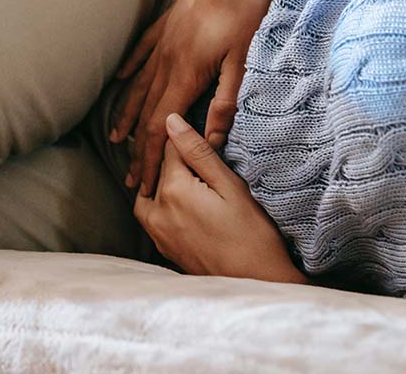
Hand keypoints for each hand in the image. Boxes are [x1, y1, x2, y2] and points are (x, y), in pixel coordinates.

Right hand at [109, 0, 293, 196]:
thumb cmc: (246, 6)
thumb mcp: (244, 57)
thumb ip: (226, 100)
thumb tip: (211, 139)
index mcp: (186, 72)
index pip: (159, 126)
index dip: (149, 158)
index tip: (141, 184)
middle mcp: (167, 59)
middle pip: (145, 112)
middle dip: (136, 148)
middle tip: (129, 179)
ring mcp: (165, 39)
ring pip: (139, 85)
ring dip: (127, 114)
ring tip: (116, 138)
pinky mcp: (169, 22)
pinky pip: (142, 52)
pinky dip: (130, 70)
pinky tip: (120, 80)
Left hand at [133, 113, 308, 283]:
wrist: (257, 284)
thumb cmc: (252, 235)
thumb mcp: (231, 186)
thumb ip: (198, 152)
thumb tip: (171, 121)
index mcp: (173, 190)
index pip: (169, 148)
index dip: (185, 138)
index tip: (201, 138)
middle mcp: (157, 211)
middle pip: (158, 171)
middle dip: (175, 161)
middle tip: (201, 161)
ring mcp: (158, 234)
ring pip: (148, 195)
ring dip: (163, 184)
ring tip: (190, 181)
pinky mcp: (164, 249)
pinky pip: (151, 218)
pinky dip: (161, 205)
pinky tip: (184, 205)